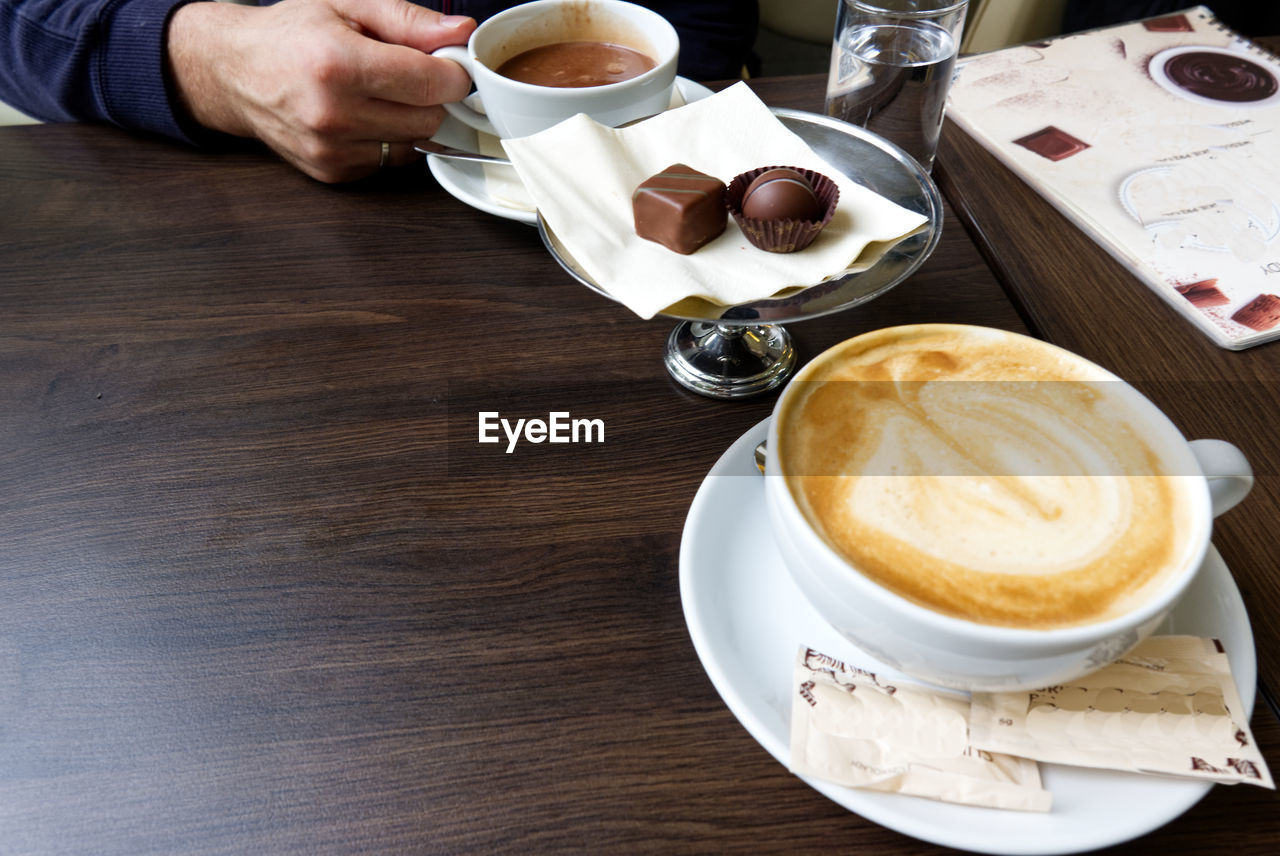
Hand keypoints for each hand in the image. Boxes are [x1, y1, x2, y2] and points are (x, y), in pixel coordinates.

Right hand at [167, 0, 475, 182]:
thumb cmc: (290, 34)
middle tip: (408, 75)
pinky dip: (387, 139)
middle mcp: (334, 114)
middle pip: (429, 119)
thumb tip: (461, 32)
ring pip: (414, 144)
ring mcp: (332, 149)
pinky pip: (389, 161)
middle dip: (429, 96)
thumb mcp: (348, 5)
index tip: (445, 64)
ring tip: (378, 93)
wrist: (234, 72)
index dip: (451, 73)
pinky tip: (362, 115)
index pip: (432, 84)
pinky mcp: (332, 172)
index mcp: (339, 64)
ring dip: (409, 120)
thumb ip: (409, 20)